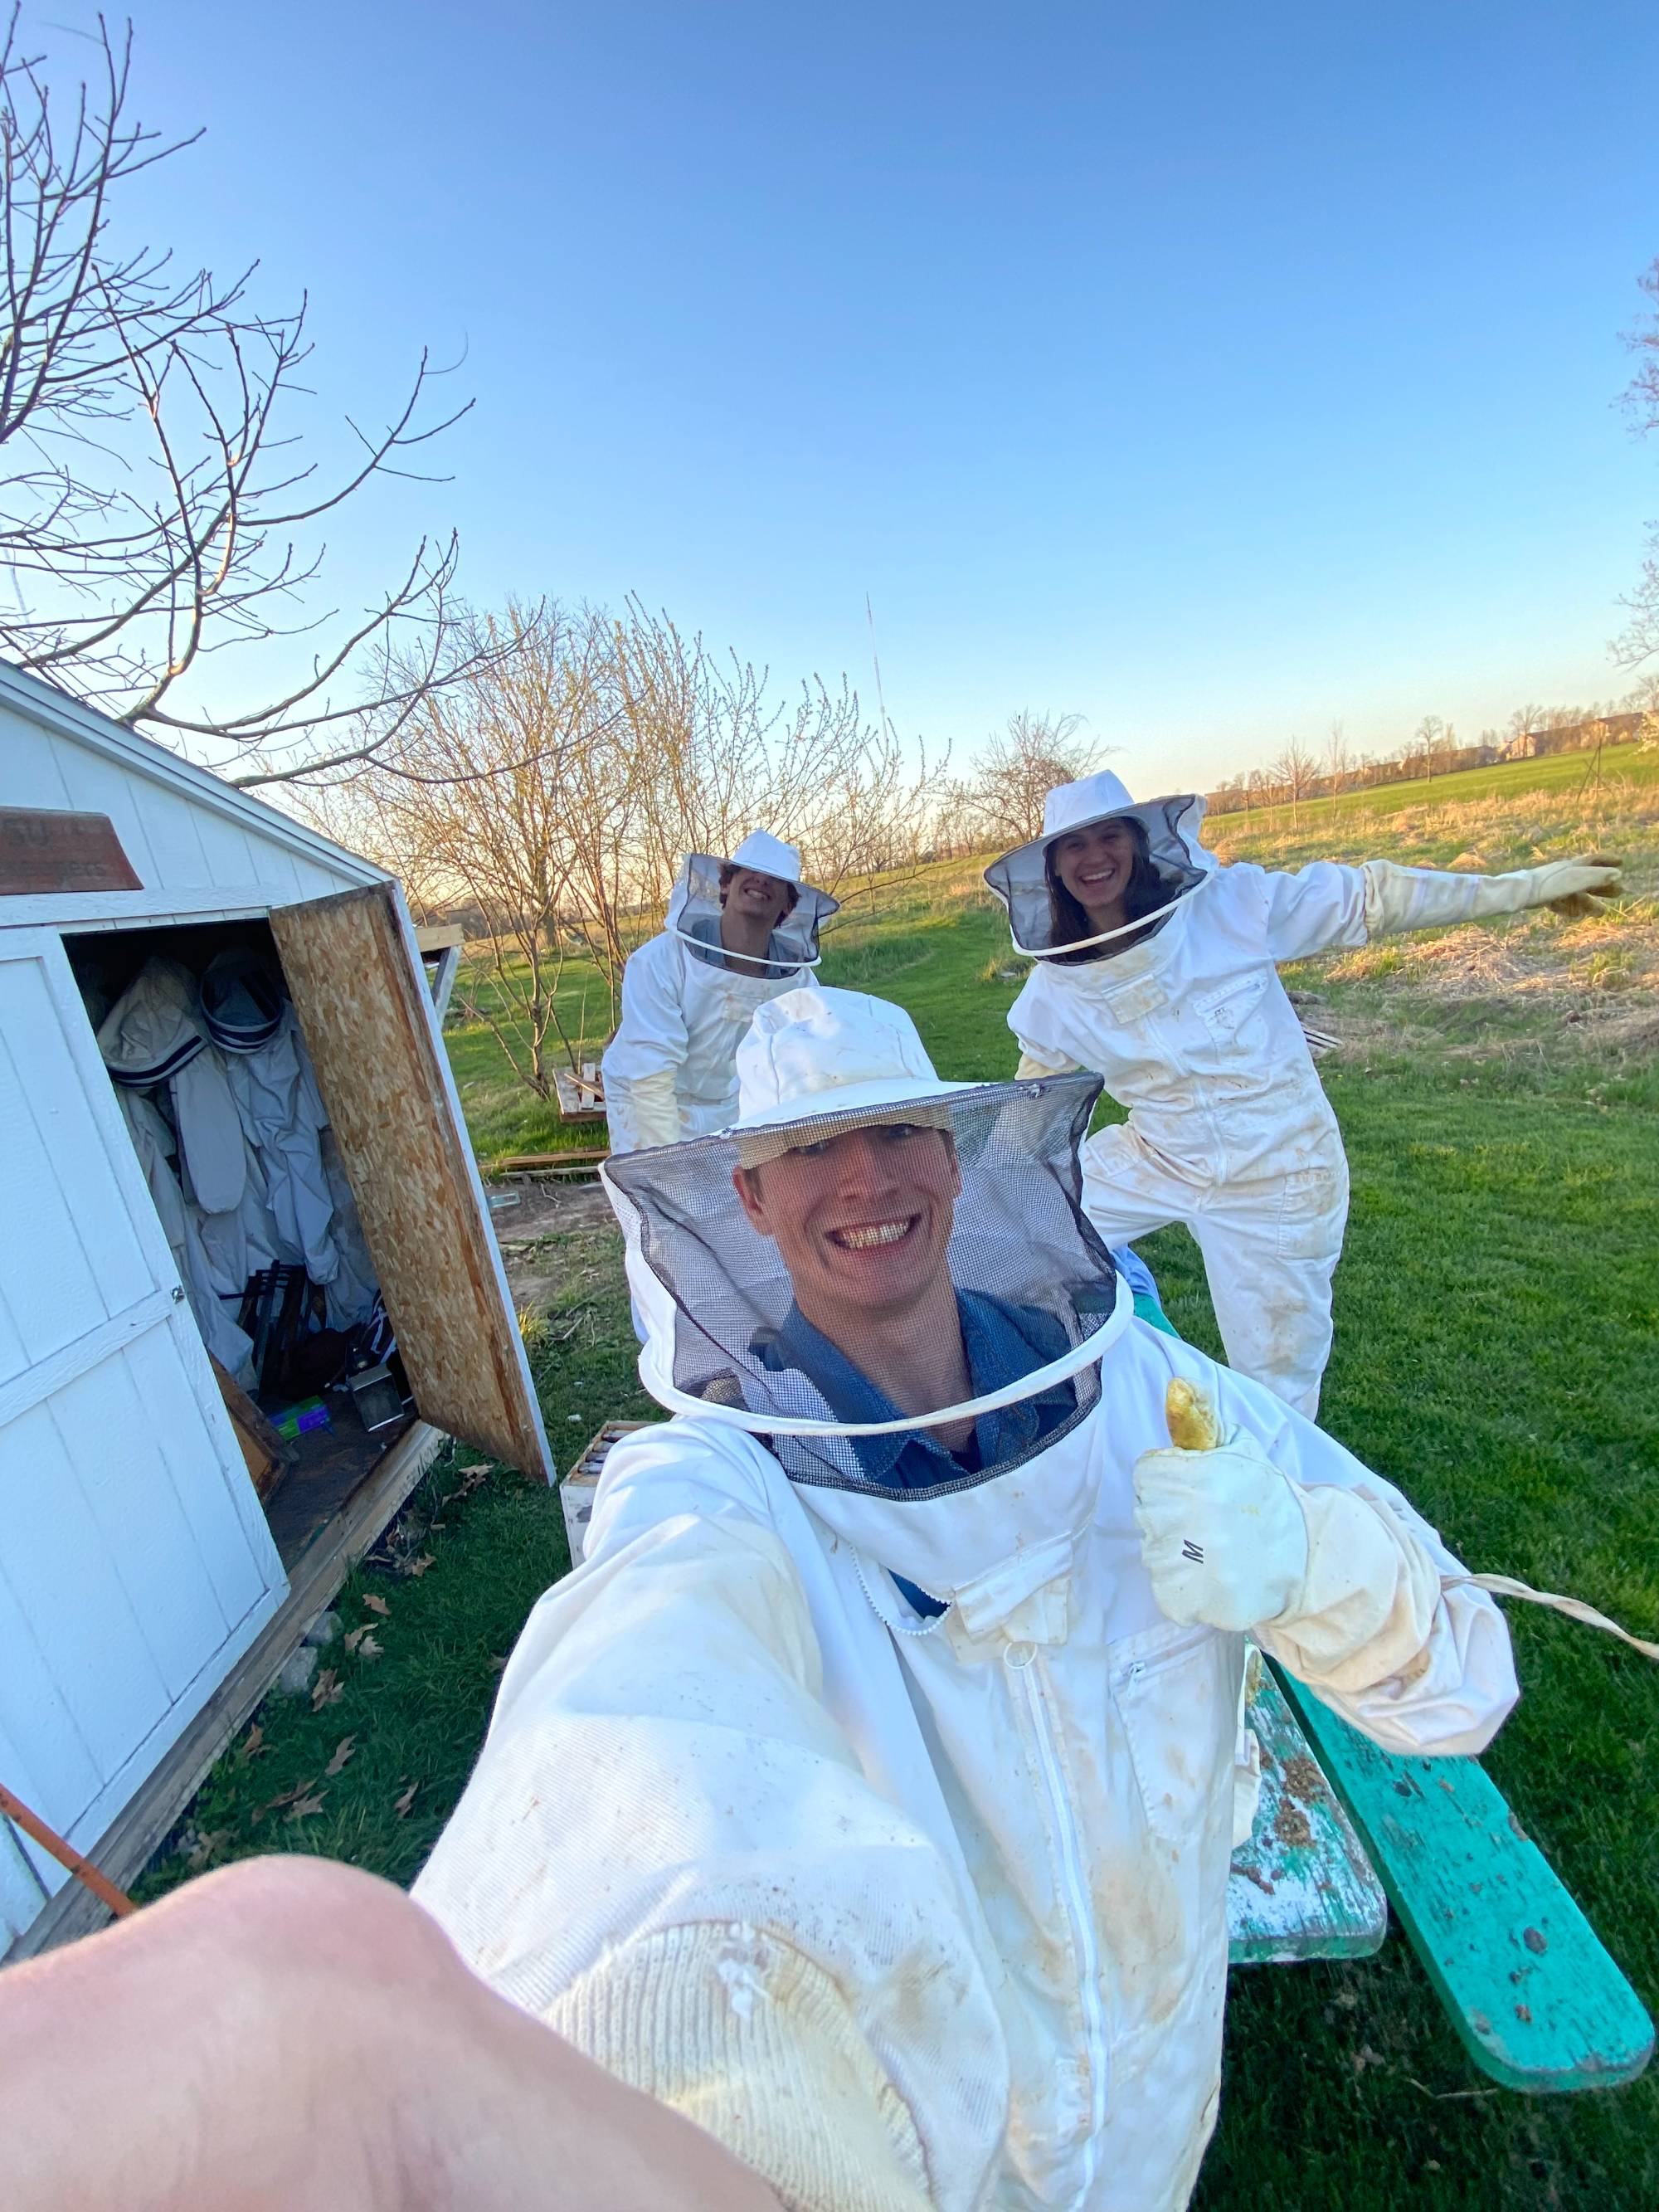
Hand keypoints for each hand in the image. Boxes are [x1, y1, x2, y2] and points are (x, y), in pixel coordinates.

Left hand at [1132, 1428, 1308, 1631]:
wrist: (1307, 1559)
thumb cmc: (1265, 1499)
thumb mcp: (1240, 1449)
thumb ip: (1204, 1417)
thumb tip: (1178, 1383)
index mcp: (1196, 1477)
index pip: (1146, 1475)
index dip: (1168, 1481)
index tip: (1195, 1490)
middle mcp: (1188, 1518)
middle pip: (1146, 1513)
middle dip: (1171, 1516)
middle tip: (1211, 1523)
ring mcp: (1189, 1563)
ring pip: (1154, 1554)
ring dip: (1177, 1555)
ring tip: (1216, 1552)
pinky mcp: (1193, 1600)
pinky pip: (1166, 1593)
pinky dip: (1184, 1590)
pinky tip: (1213, 1579)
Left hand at [1526, 855, 1622, 918]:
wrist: (1517, 893)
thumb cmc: (1548, 885)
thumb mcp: (1575, 881)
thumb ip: (1596, 877)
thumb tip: (1618, 874)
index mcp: (1571, 866)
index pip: (1593, 860)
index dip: (1608, 861)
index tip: (1621, 863)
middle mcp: (1563, 874)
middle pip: (1587, 880)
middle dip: (1603, 886)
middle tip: (1619, 892)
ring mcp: (1552, 886)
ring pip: (1574, 895)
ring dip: (1589, 903)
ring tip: (1601, 913)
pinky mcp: (1542, 897)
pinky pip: (1558, 903)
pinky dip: (1568, 909)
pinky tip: (1574, 916)